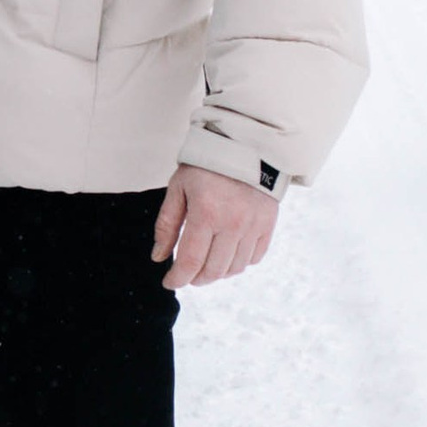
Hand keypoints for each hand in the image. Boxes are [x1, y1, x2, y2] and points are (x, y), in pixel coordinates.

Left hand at [153, 164, 279, 290]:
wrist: (246, 143)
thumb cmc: (206, 164)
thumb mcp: (178, 187)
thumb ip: (167, 224)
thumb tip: (158, 257)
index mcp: (206, 213)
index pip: (190, 261)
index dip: (177, 279)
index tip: (169, 282)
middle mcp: (232, 224)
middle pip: (213, 271)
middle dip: (196, 279)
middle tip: (187, 275)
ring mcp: (253, 225)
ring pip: (234, 268)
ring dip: (217, 274)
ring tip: (206, 265)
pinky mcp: (268, 224)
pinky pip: (254, 258)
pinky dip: (239, 263)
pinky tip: (228, 255)